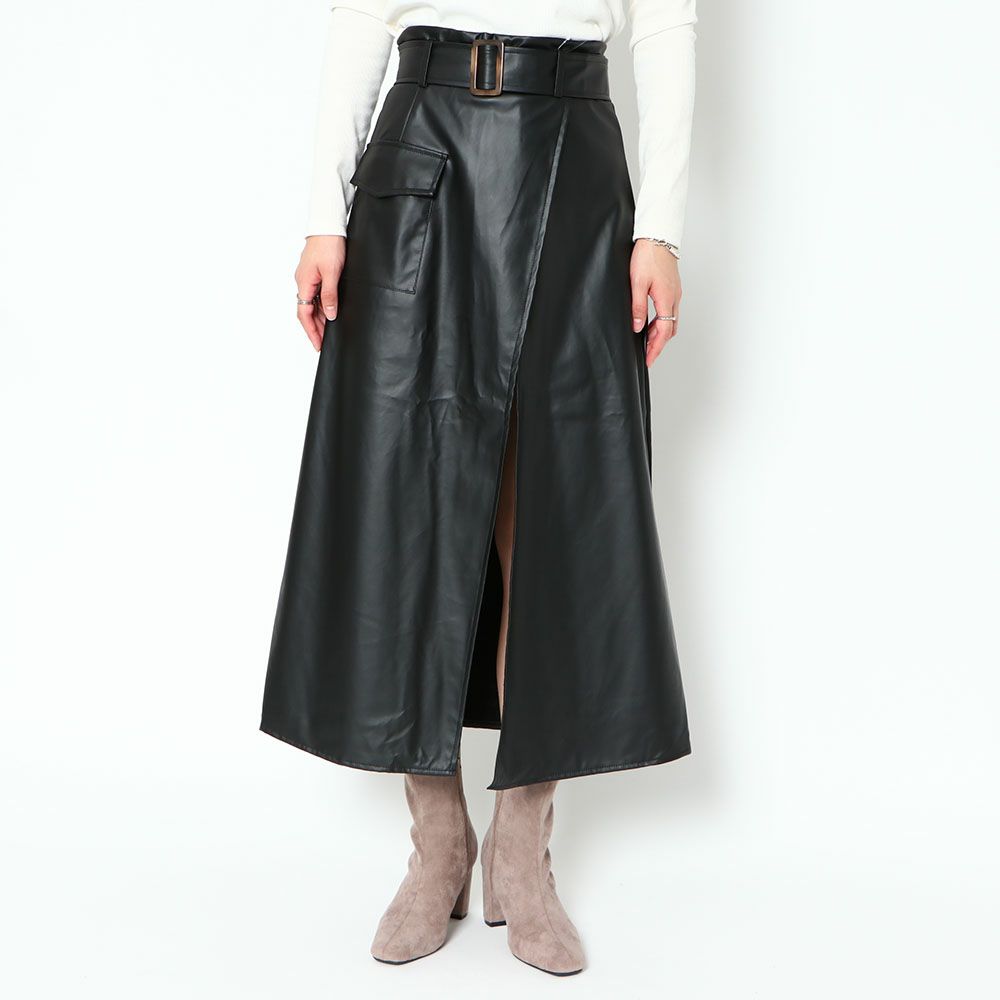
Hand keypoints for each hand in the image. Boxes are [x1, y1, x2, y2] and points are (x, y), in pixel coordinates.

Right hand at [295, 235, 345, 351]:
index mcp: (304, 284)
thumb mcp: (332, 273)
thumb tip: (330, 315)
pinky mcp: (315, 273)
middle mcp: (303, 282)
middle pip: (307, 311)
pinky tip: (330, 312)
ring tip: (330, 332)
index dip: (311, 331)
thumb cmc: (329, 245)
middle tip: (325, 343)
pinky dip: (322, 306)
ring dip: (320, 319)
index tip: (318, 345)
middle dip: (316, 329)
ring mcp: (308, 278)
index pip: (304, 314)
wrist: (328, 225)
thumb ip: (330, 295)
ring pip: (312, 304)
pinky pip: (316, 295)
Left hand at [630, 239, 681, 367]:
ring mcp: (675, 292)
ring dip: (660, 333)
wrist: (658, 236)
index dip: (655, 348)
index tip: (648, 360)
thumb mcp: (637, 283)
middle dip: (659, 344)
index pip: (663, 332)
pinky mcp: (673, 287)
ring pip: (671, 321)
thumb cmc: (647, 256)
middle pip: (670, 329)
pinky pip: (670, 311)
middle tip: (647, 354)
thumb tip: (637, 327)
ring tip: (646, 341)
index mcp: (666, 299)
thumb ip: (637, 307)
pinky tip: (651, 322)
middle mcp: (674, 298)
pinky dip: (662, 321)